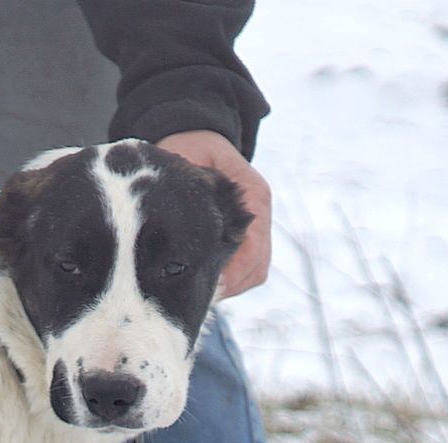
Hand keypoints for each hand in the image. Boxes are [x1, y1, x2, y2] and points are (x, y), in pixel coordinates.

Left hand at [156, 129, 270, 298]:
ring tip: (198, 293)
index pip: (252, 248)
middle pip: (256, 268)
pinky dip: (229, 282)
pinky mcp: (248, 235)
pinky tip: (204, 283)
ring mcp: (257, 226)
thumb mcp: (187, 160)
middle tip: (195, 297)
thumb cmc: (188, 150)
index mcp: (253, 195)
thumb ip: (192, 189)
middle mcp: (260, 212)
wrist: (195, 139)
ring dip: (229, 287)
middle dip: (228, 286)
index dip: (230, 274)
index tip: (204, 286)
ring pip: (253, 274)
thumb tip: (191, 230)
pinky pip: (247, 271)